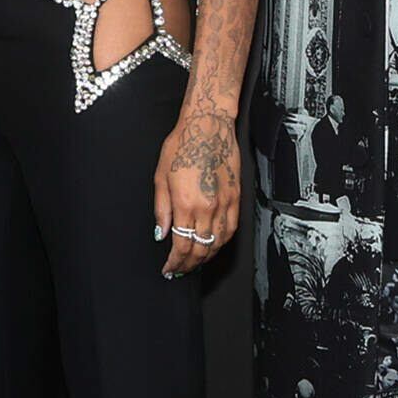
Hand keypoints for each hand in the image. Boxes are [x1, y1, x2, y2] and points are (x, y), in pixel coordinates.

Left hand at [154, 108, 241, 278]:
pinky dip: (222, 243)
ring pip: (218, 242)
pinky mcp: (236, 197)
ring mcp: (225, 203)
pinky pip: (231, 229)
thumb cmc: (183, 145)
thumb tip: (161, 233)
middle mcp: (208, 206)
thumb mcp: (160, 177)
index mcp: (186, 203)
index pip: (181, 244)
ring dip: (206, 257)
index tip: (169, 268)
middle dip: (189, 264)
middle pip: (200, 248)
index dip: (175, 262)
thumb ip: (161, 209)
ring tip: (195, 263)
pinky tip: (214, 246)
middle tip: (180, 270)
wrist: (208, 126)